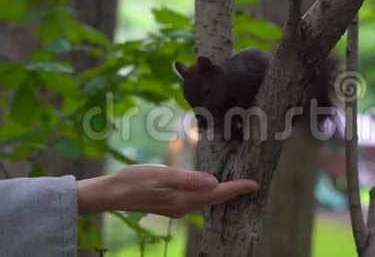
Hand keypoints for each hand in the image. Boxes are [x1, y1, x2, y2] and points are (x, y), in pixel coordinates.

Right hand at [77, 164, 258, 216]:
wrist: (113, 193)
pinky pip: (197, 200)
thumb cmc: (136, 180)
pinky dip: (208, 194)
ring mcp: (177, 207)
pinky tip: (210, 187)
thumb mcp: (163, 176)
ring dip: (222, 193)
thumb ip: (189, 179)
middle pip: (215, 200)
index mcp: (184, 199)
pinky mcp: (171, 204)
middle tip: (250, 184)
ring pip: (207, 201)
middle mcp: (184, 207)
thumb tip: (214, 182)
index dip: (236, 189)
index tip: (254, 184)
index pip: (217, 194)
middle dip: (233, 192)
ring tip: (236, 185)